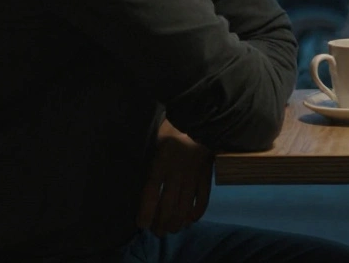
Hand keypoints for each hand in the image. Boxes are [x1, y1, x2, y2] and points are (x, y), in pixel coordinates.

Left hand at [137, 119, 213, 235]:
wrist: (203, 117)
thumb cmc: (174, 126)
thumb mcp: (155, 140)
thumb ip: (152, 160)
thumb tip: (145, 177)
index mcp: (160, 165)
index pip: (150, 195)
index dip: (146, 212)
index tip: (142, 224)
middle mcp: (176, 175)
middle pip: (168, 206)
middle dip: (162, 223)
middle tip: (158, 232)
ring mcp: (193, 176)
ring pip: (185, 206)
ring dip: (178, 222)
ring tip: (172, 229)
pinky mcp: (206, 175)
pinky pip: (203, 198)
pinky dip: (197, 211)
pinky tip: (191, 219)